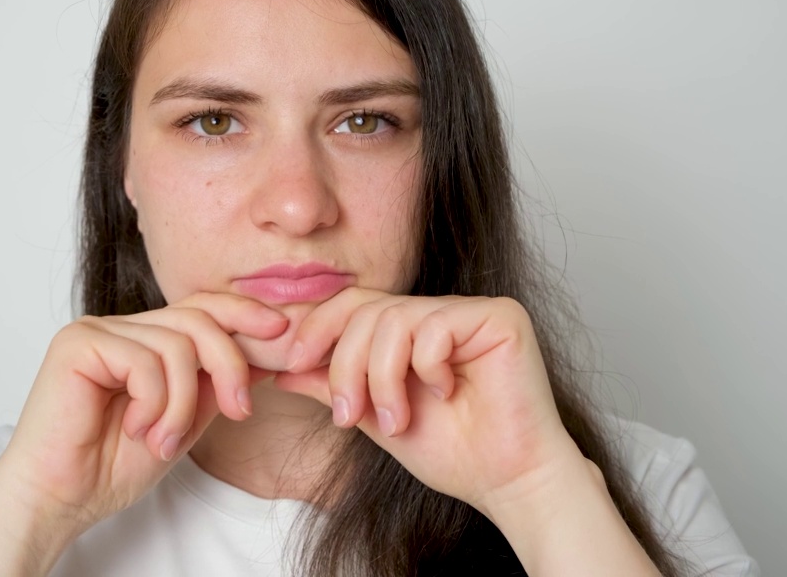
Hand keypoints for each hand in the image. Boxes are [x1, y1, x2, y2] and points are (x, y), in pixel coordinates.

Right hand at [0, 293, 287, 536]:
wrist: (59, 498)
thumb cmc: (110, 467)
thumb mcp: (184, 422)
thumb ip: (214, 387)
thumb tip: (268, 357)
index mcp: (145, 340)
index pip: (201, 308)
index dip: (243, 313)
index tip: (279, 333)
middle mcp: (122, 328)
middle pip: (199, 318)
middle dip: (231, 364)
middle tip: (240, 410)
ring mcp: (98, 330)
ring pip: (178, 345)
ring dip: (183, 403)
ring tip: (163, 441)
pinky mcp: (78, 343)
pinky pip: (146, 360)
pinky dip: (154, 403)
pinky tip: (135, 430)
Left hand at [272, 287, 584, 512]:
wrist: (507, 482)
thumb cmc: (454, 454)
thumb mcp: (375, 417)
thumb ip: (333, 386)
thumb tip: (279, 368)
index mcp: (414, 329)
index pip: (354, 304)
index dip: (318, 328)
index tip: (292, 364)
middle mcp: (442, 312)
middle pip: (367, 310)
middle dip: (345, 365)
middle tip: (348, 416)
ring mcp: (471, 311)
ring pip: (394, 318)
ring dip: (381, 377)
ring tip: (396, 421)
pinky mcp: (500, 317)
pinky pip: (434, 326)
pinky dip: (426, 368)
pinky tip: (446, 393)